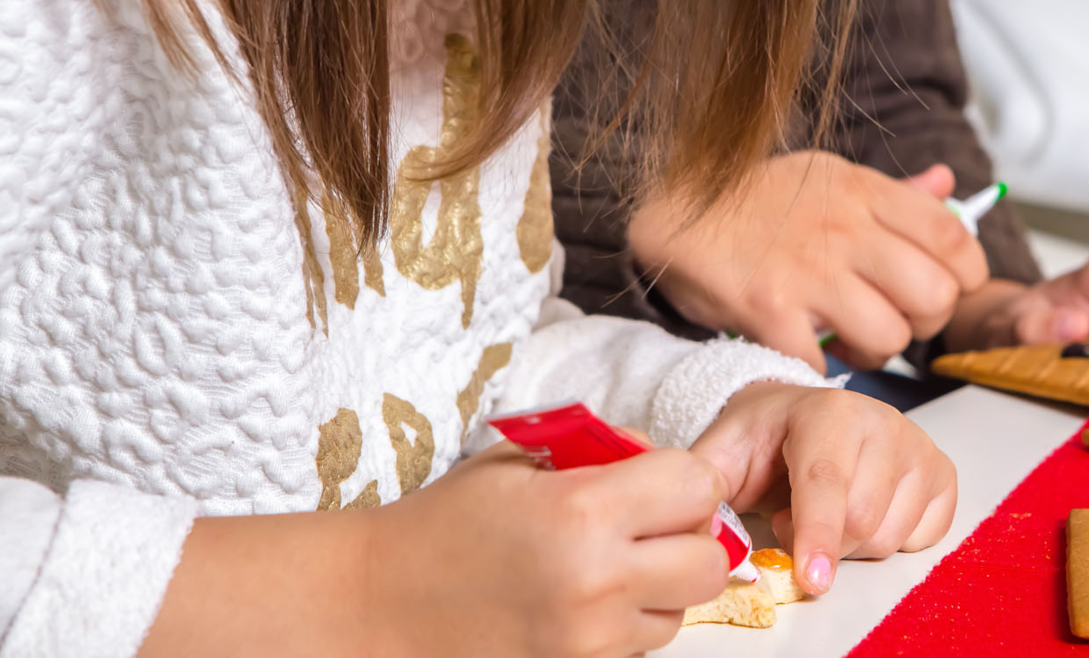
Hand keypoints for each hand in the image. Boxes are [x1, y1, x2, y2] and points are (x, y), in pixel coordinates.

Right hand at [145, 444, 730, 657]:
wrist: (378, 604)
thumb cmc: (446, 522)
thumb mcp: (520, 458)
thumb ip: (601, 450)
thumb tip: (655, 455)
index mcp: (583, 510)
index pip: (698, 486)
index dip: (687, 478)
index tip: (661, 481)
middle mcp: (597, 580)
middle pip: (710, 562)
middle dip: (690, 536)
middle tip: (651, 525)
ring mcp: (589, 640)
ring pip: (683, 613)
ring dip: (663, 587)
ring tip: (609, 566)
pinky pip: (641, 647)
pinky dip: (630, 624)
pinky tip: (585, 601)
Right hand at [629, 151, 989, 371]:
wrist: (674, 214)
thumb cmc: (758, 202)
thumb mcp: (828, 177)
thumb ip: (893, 193)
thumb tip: (950, 187)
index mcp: (864, 192)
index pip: (954, 237)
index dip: (965, 275)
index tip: (946, 288)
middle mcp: (843, 228)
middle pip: (934, 294)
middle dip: (925, 321)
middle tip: (899, 320)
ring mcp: (806, 270)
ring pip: (889, 337)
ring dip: (876, 352)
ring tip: (852, 340)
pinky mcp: (769, 309)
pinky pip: (825, 361)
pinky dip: (822, 367)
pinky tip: (809, 348)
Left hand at [692, 383, 956, 595]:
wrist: (796, 416)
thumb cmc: (763, 439)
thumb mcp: (723, 451)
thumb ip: (707, 483)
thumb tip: (701, 525)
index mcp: (828, 412)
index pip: (827, 482)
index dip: (817, 535)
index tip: (812, 580)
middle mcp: (883, 422)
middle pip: (861, 521)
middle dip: (820, 541)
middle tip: (790, 516)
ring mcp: (919, 447)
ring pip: (889, 536)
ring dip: (850, 546)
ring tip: (826, 512)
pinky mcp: (942, 474)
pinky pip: (922, 538)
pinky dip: (890, 541)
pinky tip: (865, 511)